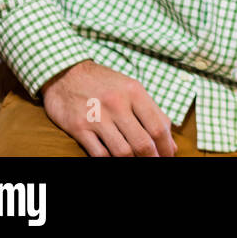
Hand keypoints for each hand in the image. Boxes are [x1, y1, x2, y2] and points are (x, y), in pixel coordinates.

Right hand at [41, 60, 175, 156]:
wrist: (65, 73)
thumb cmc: (104, 83)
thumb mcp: (132, 89)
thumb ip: (153, 113)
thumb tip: (171, 142)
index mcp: (134, 92)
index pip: (158, 127)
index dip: (166, 147)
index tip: (169, 156)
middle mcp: (117, 103)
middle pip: (142, 142)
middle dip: (152, 158)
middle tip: (155, 163)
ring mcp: (97, 116)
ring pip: (122, 152)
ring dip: (133, 162)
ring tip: (137, 163)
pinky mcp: (78, 127)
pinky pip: (99, 154)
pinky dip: (110, 161)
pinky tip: (115, 161)